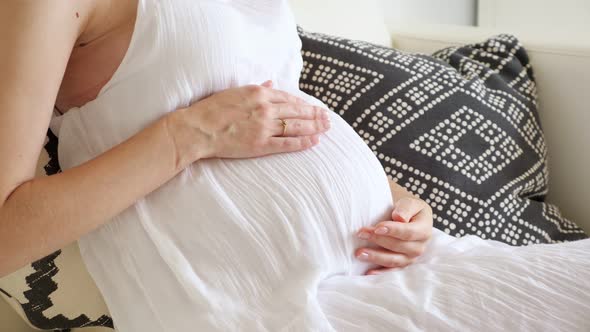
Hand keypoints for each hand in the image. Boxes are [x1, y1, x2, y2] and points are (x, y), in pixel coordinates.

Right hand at [165, 81, 329, 164]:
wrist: (198, 128)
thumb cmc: (211, 109)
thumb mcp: (235, 91)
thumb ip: (257, 88)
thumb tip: (271, 83)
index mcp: (259, 94)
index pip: (288, 98)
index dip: (304, 103)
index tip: (314, 107)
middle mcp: (265, 108)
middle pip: (297, 111)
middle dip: (315, 114)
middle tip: (328, 118)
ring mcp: (264, 127)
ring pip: (296, 126)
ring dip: (314, 127)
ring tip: (326, 128)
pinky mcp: (261, 144)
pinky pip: (287, 143)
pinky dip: (303, 142)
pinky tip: (314, 141)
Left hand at [355, 197, 432, 274]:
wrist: (406, 218)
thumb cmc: (407, 209)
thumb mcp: (409, 203)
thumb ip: (406, 208)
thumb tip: (399, 218)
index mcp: (424, 230)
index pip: (409, 232)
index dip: (393, 231)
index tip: (377, 228)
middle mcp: (420, 246)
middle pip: (400, 246)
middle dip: (379, 240)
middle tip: (361, 234)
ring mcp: (411, 258)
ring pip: (395, 260)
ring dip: (376, 257)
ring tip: (359, 253)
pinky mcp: (402, 264)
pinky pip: (392, 270)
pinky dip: (380, 272)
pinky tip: (368, 272)